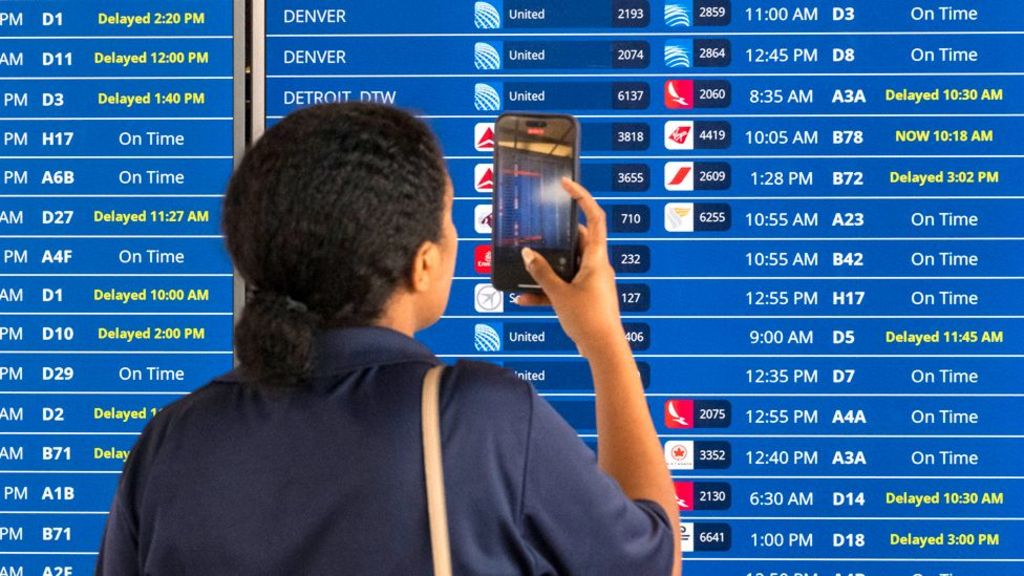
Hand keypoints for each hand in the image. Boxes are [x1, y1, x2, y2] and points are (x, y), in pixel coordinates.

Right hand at [516, 178, 626, 358]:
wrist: (603, 350)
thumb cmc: (589, 319)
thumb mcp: (559, 294)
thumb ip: (542, 273)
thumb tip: (527, 254)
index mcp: (596, 258)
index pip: (594, 218)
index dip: (582, 197)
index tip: (566, 184)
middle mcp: (596, 266)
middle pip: (576, 241)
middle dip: (554, 237)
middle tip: (536, 229)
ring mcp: (592, 282)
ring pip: (567, 266)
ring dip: (546, 268)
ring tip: (524, 266)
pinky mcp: (585, 298)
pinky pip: (564, 287)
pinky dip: (547, 291)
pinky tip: (524, 300)